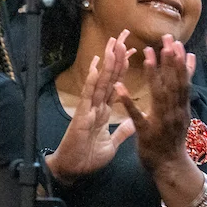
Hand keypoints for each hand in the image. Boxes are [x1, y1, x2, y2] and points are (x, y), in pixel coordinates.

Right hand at [47, 32, 136, 184]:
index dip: (123, 67)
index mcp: (103, 110)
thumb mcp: (112, 143)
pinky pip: (88, 96)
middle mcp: (96, 105)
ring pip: (100, 81)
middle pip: (108, 76)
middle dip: (116, 56)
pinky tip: (96, 67)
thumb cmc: (88, 157)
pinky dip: (92, 81)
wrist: (73, 170)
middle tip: (123, 35)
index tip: (132, 50)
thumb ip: (122, 130)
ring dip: (106, 62)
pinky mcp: (82, 116)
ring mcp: (89, 108)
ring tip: (113, 44)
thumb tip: (134, 121)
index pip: (115, 83)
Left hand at [115, 35, 196, 177]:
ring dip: (154, 73)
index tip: (176, 42)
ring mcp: (161, 122)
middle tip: (166, 38)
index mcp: (181, 107)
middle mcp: (174, 112)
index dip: (179, 61)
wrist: (171, 168)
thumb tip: (190, 61)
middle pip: (173, 83)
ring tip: (148, 54)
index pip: (182, 80)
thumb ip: (184, 87)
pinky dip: (127, 100)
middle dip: (170, 60)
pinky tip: (119, 86)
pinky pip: (135, 115)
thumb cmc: (173, 138)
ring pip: (159, 94)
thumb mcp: (183, 111)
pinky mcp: (146, 133)